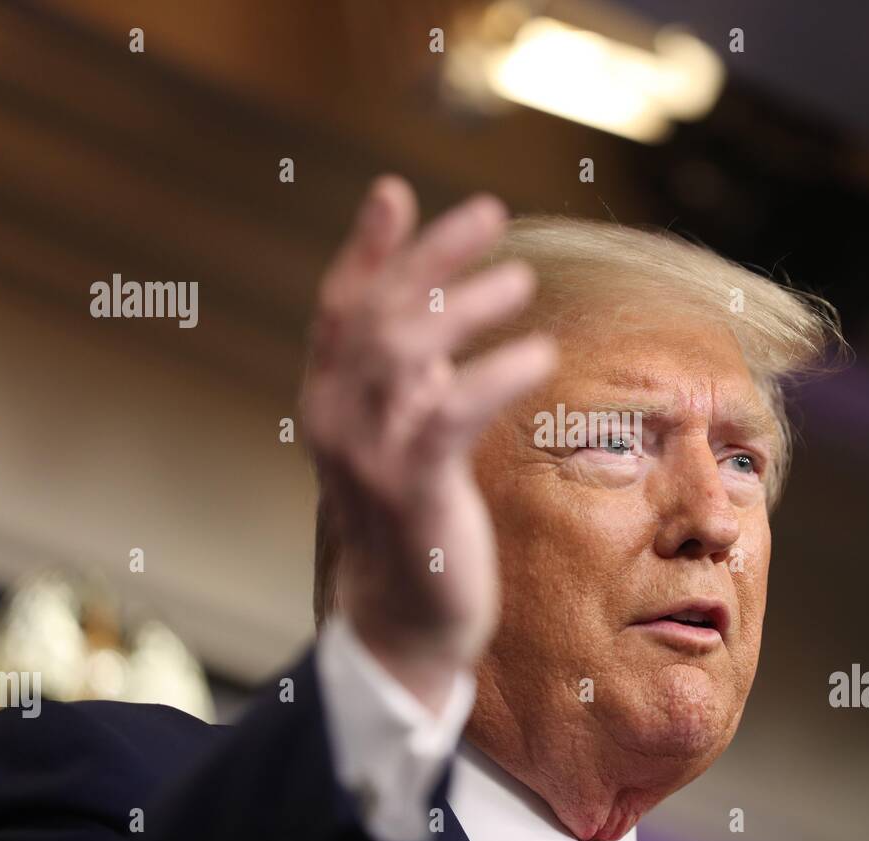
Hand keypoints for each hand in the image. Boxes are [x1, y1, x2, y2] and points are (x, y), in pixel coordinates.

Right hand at [301, 176, 555, 712]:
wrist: (404, 621)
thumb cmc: (413, 521)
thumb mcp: (401, 438)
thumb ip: (405, 379)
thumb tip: (431, 313)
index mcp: (329, 402)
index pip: (339, 308)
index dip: (368, 248)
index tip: (397, 191)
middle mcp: (336, 420)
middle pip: (377, 313)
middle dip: (432, 255)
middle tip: (492, 213)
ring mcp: (369, 457)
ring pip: (406, 353)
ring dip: (466, 305)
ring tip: (522, 281)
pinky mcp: (413, 491)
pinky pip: (449, 413)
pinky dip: (495, 375)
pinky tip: (538, 353)